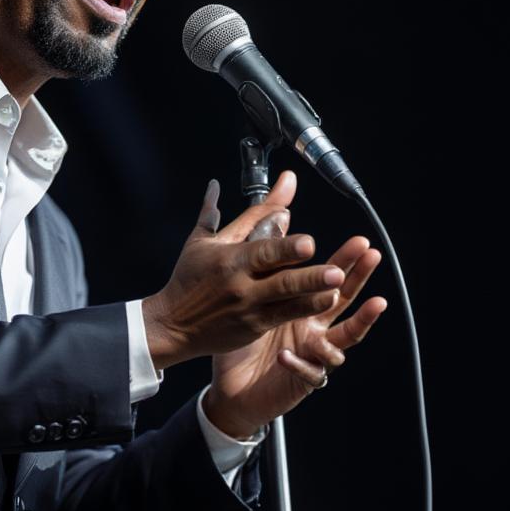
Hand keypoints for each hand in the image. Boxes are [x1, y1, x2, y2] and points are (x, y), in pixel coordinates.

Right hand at [142, 171, 345, 370]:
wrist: (171, 324)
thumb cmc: (188, 278)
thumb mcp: (204, 242)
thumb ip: (224, 213)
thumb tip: (220, 183)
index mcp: (229, 259)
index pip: (262, 250)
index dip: (285, 246)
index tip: (308, 242)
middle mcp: (240, 284)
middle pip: (279, 279)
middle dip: (308, 275)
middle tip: (335, 270)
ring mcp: (248, 308)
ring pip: (287, 301)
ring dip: (314, 293)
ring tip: (338, 287)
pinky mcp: (253, 327)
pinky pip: (283, 317)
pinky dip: (303, 308)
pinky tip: (324, 302)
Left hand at [203, 219, 386, 438]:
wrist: (230, 388)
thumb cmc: (241, 343)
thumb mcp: (252, 303)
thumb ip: (267, 273)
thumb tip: (274, 229)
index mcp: (303, 309)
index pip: (328, 281)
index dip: (345, 262)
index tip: (360, 242)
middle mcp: (314, 330)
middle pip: (343, 302)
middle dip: (359, 279)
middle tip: (372, 256)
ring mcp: (313, 355)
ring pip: (345, 339)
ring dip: (360, 323)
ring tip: (374, 305)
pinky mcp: (303, 381)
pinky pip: (311, 371)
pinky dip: (299, 363)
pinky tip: (284, 355)